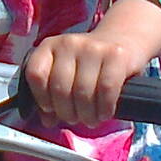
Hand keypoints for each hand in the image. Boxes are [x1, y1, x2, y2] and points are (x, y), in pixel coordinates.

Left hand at [24, 31, 144, 127]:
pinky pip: (106, 90)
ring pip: (83, 93)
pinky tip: (104, 112)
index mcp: (49, 46)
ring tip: (90, 118)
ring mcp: (92, 48)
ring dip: (87, 115)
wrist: (123, 41)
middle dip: (67, 113)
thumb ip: (52, 95)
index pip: (36, 74)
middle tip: (75, 118)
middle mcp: (69, 43)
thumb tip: (48, 120)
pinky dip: (104, 109)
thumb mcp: (66, 73)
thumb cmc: (90, 64)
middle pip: (60, 89)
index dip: (42, 99)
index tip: (51, 110)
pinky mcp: (116, 56)